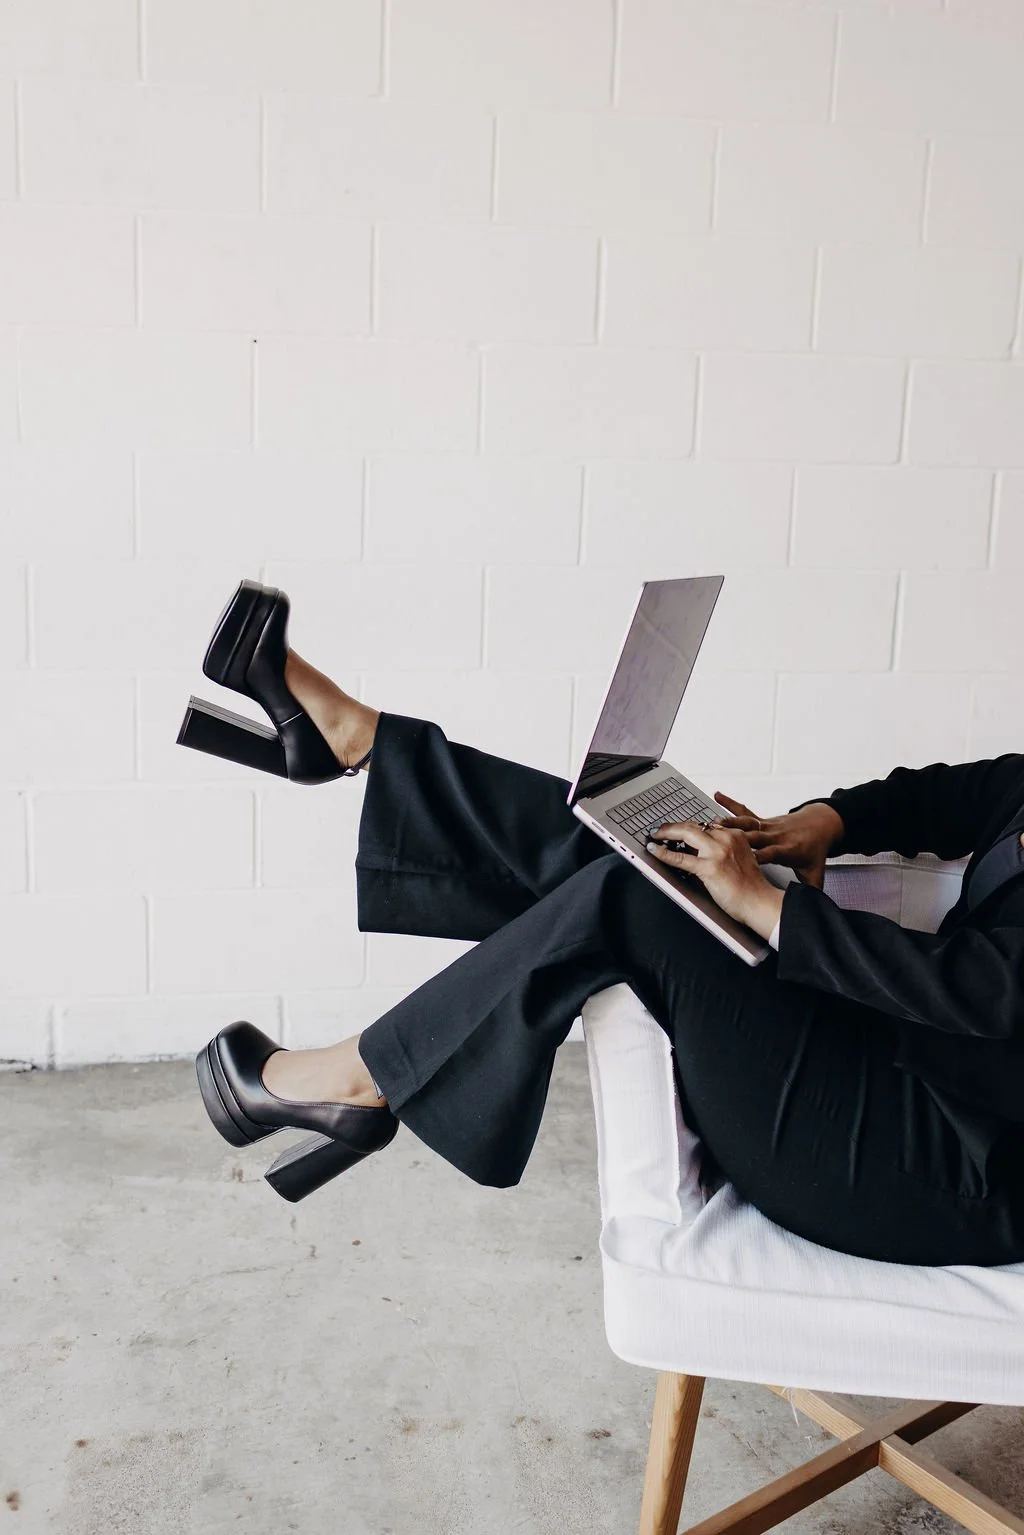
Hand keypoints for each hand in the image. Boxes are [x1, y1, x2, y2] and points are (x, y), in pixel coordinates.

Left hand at [646, 817, 778, 930]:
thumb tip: (696, 849)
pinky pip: (680, 858)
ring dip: (666, 833)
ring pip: (685, 834)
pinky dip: (664, 853)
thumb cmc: (750, 887)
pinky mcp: (709, 867)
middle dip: (673, 826)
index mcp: (735, 835)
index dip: (688, 827)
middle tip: (660, 829)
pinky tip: (655, 850)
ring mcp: (717, 852)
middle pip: (693, 826)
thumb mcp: (740, 858)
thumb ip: (722, 850)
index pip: (706, 826)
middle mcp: (726, 839)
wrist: (759, 902)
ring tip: (654, 835)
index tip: (678, 828)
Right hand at [711, 791, 843, 892]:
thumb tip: (812, 907)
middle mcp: (775, 836)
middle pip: (753, 837)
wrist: (821, 825)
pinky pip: (745, 811)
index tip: (743, 862)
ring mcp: (767, 827)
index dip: (757, 857)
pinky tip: (717, 795)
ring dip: (728, 822)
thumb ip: (812, 889)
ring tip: (711, 822)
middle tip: (717, 840)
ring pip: (746, 823)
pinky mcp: (763, 820)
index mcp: (786, 850)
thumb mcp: (814, 871)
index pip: (769, 854)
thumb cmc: (815, 849)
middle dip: (735, 838)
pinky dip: (730, 803)